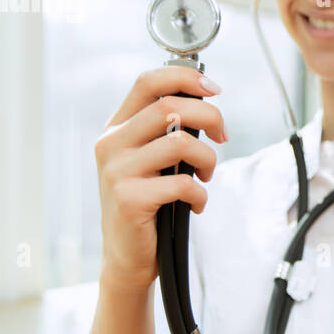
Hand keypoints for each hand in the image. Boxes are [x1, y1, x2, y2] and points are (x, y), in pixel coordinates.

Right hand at [93, 66, 227, 291]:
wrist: (127, 256)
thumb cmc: (148, 204)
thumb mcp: (151, 160)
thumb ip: (166, 132)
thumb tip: (206, 103)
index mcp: (117, 128)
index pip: (148, 82)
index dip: (185, 77)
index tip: (214, 90)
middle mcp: (111, 144)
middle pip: (169, 106)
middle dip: (210, 117)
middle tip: (222, 138)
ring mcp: (116, 171)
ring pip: (181, 143)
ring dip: (208, 159)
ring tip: (206, 176)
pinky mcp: (128, 199)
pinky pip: (182, 183)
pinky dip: (200, 194)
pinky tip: (195, 204)